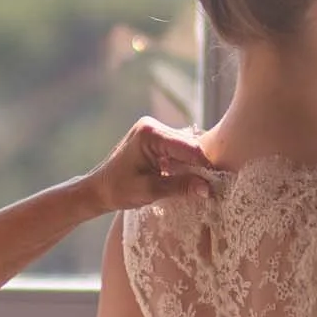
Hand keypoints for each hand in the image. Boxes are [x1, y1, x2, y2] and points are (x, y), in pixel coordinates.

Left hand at [80, 117, 210, 213]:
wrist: (98, 190)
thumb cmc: (118, 190)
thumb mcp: (150, 190)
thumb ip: (180, 187)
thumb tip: (208, 189)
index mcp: (150, 133)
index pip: (188, 147)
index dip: (205, 165)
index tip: (218, 184)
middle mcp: (153, 126)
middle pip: (190, 145)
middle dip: (201, 166)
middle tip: (212, 187)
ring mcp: (154, 131)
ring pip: (186, 147)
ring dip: (194, 166)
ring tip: (201, 185)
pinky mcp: (155, 140)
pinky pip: (178, 150)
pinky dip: (185, 165)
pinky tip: (188, 179)